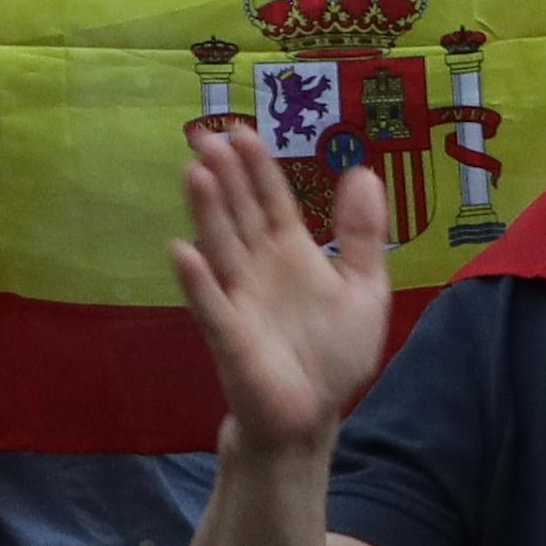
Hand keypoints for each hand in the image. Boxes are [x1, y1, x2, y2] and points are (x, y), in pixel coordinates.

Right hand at [166, 123, 390, 454]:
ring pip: (221, 247)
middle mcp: (258, 269)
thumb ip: (361, 235)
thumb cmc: (333, 351)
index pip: (271, 201)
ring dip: (207, 212)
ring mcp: (239, 299)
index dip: (258, 168)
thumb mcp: (364, 288)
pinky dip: (197, 280)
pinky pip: (210, 304)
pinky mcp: (230, 336)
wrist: (311, 413)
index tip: (243, 131)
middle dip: (225, 176)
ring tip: (194, 171)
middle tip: (206, 134)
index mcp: (290, 254)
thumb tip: (363, 172)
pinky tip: (182, 251)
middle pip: (238, 213)